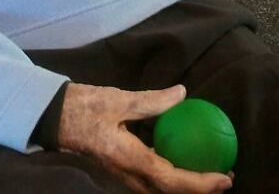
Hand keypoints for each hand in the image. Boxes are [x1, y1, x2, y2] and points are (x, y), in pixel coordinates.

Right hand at [57, 83, 233, 193]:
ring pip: (161, 187)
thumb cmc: (83, 107)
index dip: (201, 184)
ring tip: (209, 166)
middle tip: (225, 173)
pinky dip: (172, 171)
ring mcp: (123, 175)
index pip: (172, 181)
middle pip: (170, 192)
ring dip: (187, 182)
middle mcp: (128, 175)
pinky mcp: (121, 168)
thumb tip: (182, 95)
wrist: (53, 117)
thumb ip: (152, 101)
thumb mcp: (118, 99)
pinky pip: (152, 177)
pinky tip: (178, 153)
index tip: (224, 178)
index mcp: (129, 160)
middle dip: (200, 189)